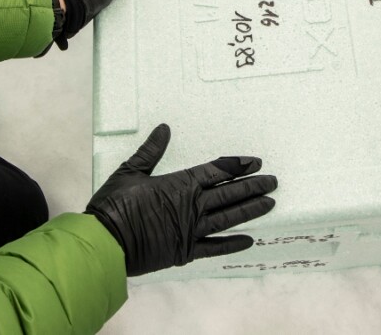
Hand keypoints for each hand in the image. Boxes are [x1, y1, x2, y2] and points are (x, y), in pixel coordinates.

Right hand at [86, 124, 277, 276]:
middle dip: (253, 186)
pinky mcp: (186, 252)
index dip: (238, 166)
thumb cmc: (114, 204)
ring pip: (229, 218)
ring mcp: (192, 230)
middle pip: (230, 193)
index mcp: (180, 184)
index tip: (256, 162)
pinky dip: (233, 244)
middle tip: (273, 181)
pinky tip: (249, 240)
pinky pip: (216, 248)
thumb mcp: (131, 171)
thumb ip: (151, 150)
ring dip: (251, 210)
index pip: (217, 171)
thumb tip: (164, 129)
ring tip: (270, 203)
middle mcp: (192, 206)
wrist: (107, 242)